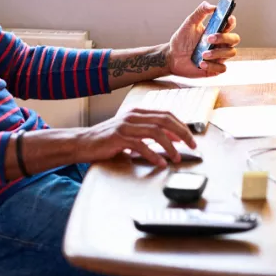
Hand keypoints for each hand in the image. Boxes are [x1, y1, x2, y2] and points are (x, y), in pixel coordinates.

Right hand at [74, 108, 195, 167]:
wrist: (83, 142)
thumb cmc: (108, 139)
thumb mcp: (130, 131)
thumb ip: (148, 132)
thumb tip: (172, 138)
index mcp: (137, 112)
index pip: (166, 114)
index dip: (181, 125)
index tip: (191, 138)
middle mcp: (132, 115)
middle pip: (165, 120)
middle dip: (182, 133)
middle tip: (193, 146)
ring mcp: (125, 125)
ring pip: (155, 132)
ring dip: (170, 146)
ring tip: (177, 158)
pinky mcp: (118, 137)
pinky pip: (141, 145)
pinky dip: (153, 155)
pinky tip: (160, 163)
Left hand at [166, 1, 239, 77]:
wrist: (172, 57)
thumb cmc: (182, 40)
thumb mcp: (189, 24)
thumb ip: (200, 13)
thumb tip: (211, 5)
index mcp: (217, 31)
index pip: (230, 25)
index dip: (231, 21)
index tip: (228, 19)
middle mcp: (221, 43)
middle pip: (234, 39)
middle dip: (224, 38)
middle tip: (209, 38)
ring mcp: (219, 56)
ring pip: (230, 53)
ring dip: (217, 53)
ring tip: (203, 54)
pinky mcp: (215, 69)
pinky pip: (222, 68)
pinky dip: (213, 65)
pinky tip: (201, 63)